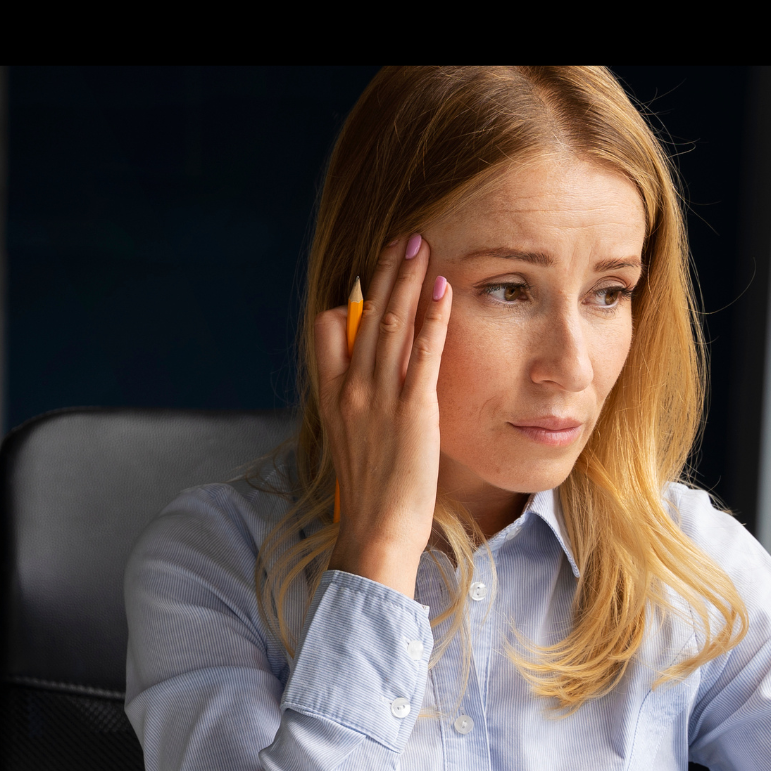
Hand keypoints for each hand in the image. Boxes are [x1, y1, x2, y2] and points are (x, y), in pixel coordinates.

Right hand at [316, 232, 453, 595]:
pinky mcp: (412, 410)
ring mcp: (379, 399)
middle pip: (366, 316)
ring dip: (408, 279)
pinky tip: (442, 288)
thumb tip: (370, 392)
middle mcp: (351, 391)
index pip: (327, 333)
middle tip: (404, 238)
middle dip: (386, 273)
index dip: (348, 303)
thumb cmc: (371, 498)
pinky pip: (422, 352)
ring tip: (422, 244)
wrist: (376, 532)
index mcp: (333, 399)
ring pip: (392, 323)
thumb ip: (360, 411)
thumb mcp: (355, 447)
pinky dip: (432, 316)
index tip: (368, 280)